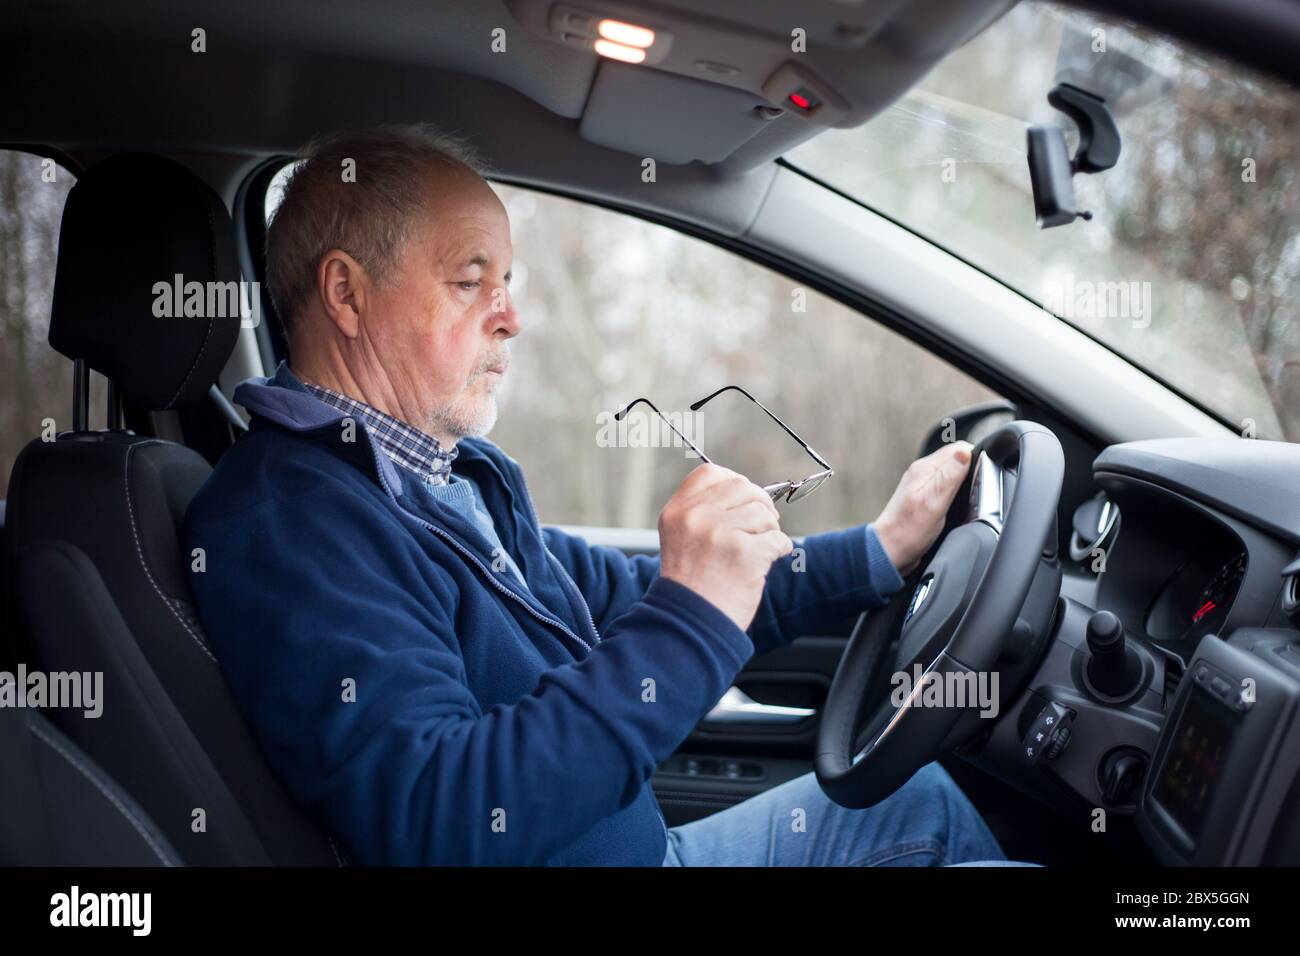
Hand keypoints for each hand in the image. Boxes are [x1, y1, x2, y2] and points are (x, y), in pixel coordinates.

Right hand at [659, 464, 794, 631]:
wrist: (690, 625)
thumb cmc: (692, 586)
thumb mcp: (681, 539)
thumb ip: (704, 512)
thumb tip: (748, 492)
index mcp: (677, 511)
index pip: (710, 473)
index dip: (733, 481)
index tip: (744, 498)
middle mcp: (694, 517)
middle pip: (743, 487)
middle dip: (760, 504)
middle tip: (764, 523)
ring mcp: (718, 533)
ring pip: (763, 514)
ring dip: (769, 532)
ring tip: (757, 552)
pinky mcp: (743, 553)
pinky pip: (778, 539)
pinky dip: (779, 550)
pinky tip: (766, 562)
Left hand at [873, 441, 973, 575]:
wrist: (890, 551)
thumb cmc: (907, 530)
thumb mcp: (934, 502)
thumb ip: (950, 476)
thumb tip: (965, 453)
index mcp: (924, 469)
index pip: (958, 448)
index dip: (976, 458)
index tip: (982, 475)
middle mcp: (923, 473)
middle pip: (956, 459)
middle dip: (972, 470)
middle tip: (976, 490)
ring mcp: (923, 485)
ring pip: (953, 473)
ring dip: (965, 482)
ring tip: (968, 499)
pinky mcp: (925, 498)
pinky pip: (947, 487)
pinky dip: (956, 494)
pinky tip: (957, 506)